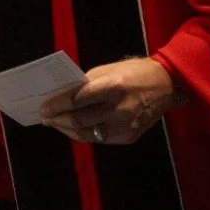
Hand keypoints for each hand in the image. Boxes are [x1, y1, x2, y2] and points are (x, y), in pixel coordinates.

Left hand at [40, 58, 185, 144]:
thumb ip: (85, 85)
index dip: (56, 106)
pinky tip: (73, 128)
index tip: (42, 108)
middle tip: (44, 117)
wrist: (167, 85)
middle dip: (57, 120)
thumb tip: (60, 97)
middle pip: (78, 121)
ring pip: (86, 134)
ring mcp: (125, 126)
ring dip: (66, 129)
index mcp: (113, 87)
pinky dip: (83, 133)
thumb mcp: (107, 71)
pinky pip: (99, 138)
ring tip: (55, 123)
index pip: (76, 100)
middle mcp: (119, 109)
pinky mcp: (129, 136)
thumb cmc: (132, 72)